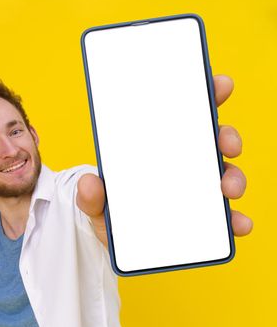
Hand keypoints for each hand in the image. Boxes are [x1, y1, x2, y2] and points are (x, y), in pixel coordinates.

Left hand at [77, 74, 252, 247]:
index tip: (219, 84)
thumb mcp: (95, 201)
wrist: (115, 242)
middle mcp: (181, 162)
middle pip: (211, 140)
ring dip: (234, 177)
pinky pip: (226, 215)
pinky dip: (235, 218)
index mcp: (156, 147)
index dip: (204, 94)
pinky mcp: (204, 217)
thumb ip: (88, 195)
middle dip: (225, 136)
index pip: (182, 114)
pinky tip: (237, 224)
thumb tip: (89, 183)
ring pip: (224, 173)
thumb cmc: (109, 210)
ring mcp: (195, 188)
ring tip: (228, 188)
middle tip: (226, 144)